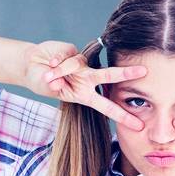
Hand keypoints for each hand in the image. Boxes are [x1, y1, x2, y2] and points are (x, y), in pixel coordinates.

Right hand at [20, 41, 147, 130]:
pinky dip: (54, 63)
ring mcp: (80, 64)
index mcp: (84, 95)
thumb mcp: (47, 88)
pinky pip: (64, 58)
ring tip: (48, 75)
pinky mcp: (72, 50)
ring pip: (77, 64)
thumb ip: (53, 86)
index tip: (140, 125)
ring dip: (60, 71)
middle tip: (143, 71)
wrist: (31, 65)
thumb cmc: (42, 81)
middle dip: (124, 74)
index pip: (106, 106)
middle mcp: (86, 79)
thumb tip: (57, 80)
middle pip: (107, 76)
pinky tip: (49, 64)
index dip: (122, 115)